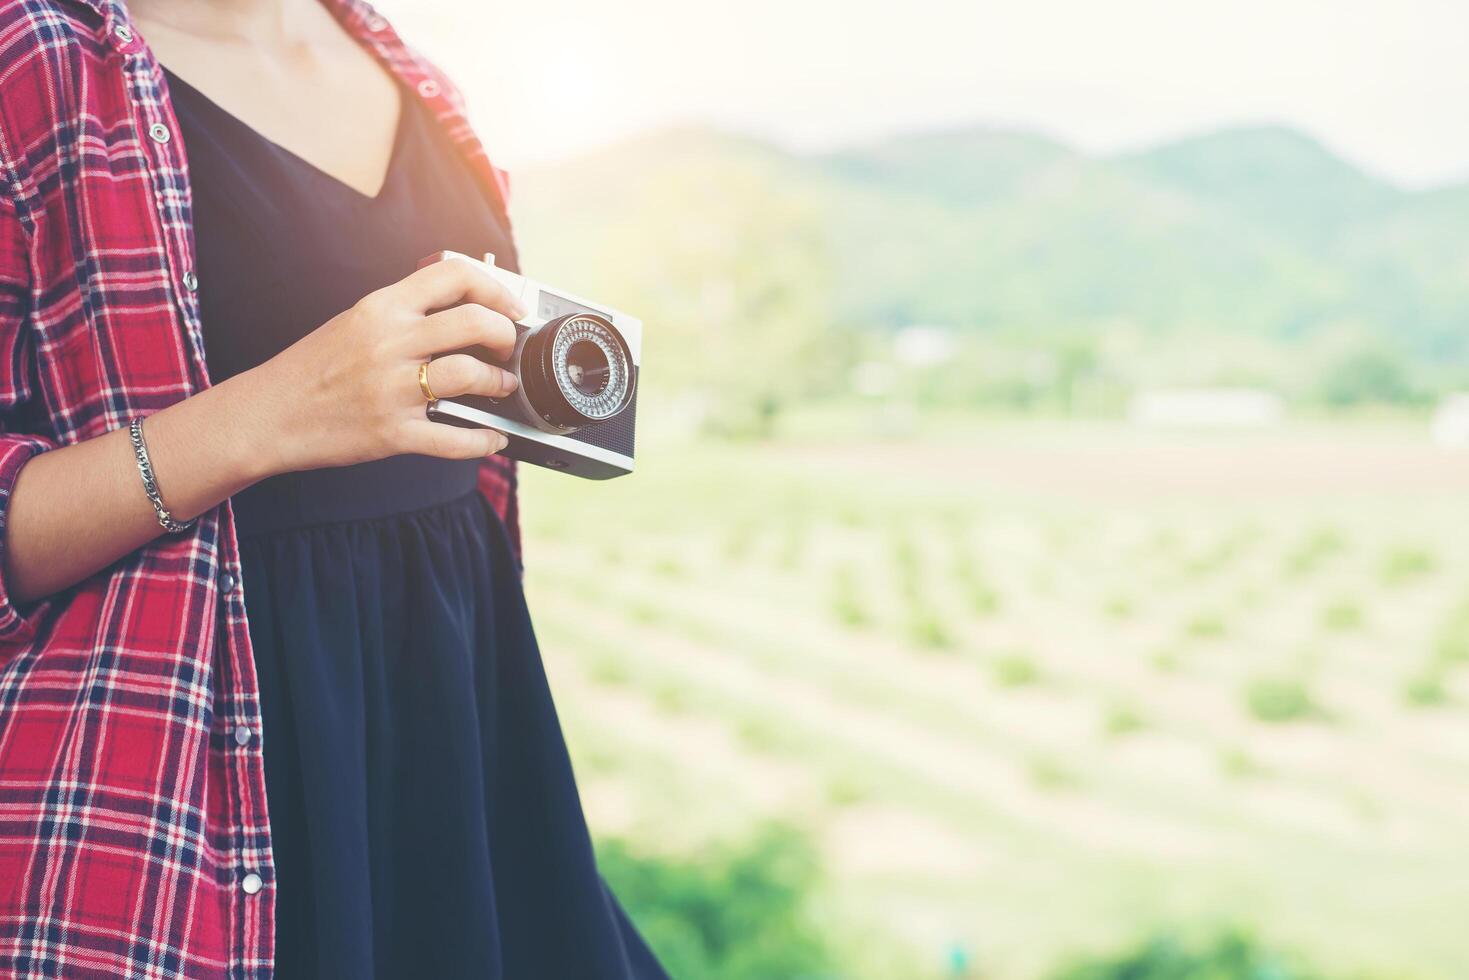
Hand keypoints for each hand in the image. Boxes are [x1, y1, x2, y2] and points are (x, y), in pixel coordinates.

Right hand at [245, 254, 526, 474]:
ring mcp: (391, 389)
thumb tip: (462, 310)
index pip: (453, 276)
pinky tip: (493, 437)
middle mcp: (389, 342)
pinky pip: (454, 439)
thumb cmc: (313, 368)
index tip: (510, 307)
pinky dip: (484, 441)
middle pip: (474, 323)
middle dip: (505, 336)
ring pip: (470, 375)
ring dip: (499, 384)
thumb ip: (405, 313)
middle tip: (507, 349)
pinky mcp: (392, 433)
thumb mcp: (356, 321)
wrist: (268, 413)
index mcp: (382, 307)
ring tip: (501, 388)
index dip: (494, 289)